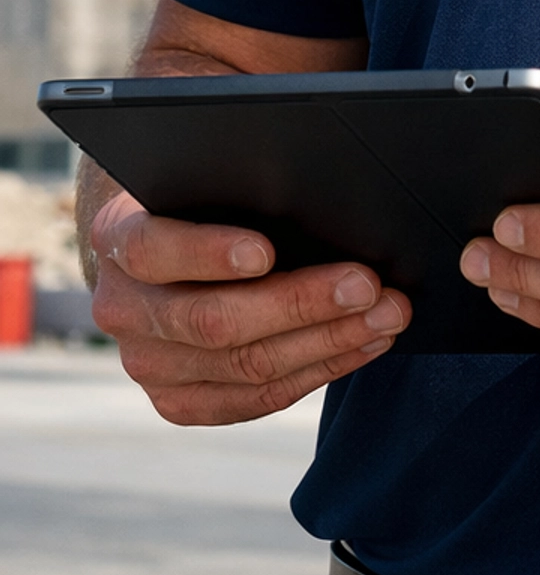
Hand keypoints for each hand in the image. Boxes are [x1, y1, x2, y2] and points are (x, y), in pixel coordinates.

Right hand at [90, 190, 411, 424]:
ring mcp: (147, 363)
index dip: (209, 252)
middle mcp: (122, 307)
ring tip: (386, 315)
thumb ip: (240, 178)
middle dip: (301, 303)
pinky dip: (319, 370)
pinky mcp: (178, 401)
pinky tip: (362, 345)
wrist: (165, 246)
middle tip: (367, 285)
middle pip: (213, 319)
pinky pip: (254, 399)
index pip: (153, 249)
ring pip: (244, 366)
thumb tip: (320, 184)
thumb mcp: (207, 173)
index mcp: (118, 237)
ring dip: (328, 340)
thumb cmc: (206, 194)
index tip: (266, 250)